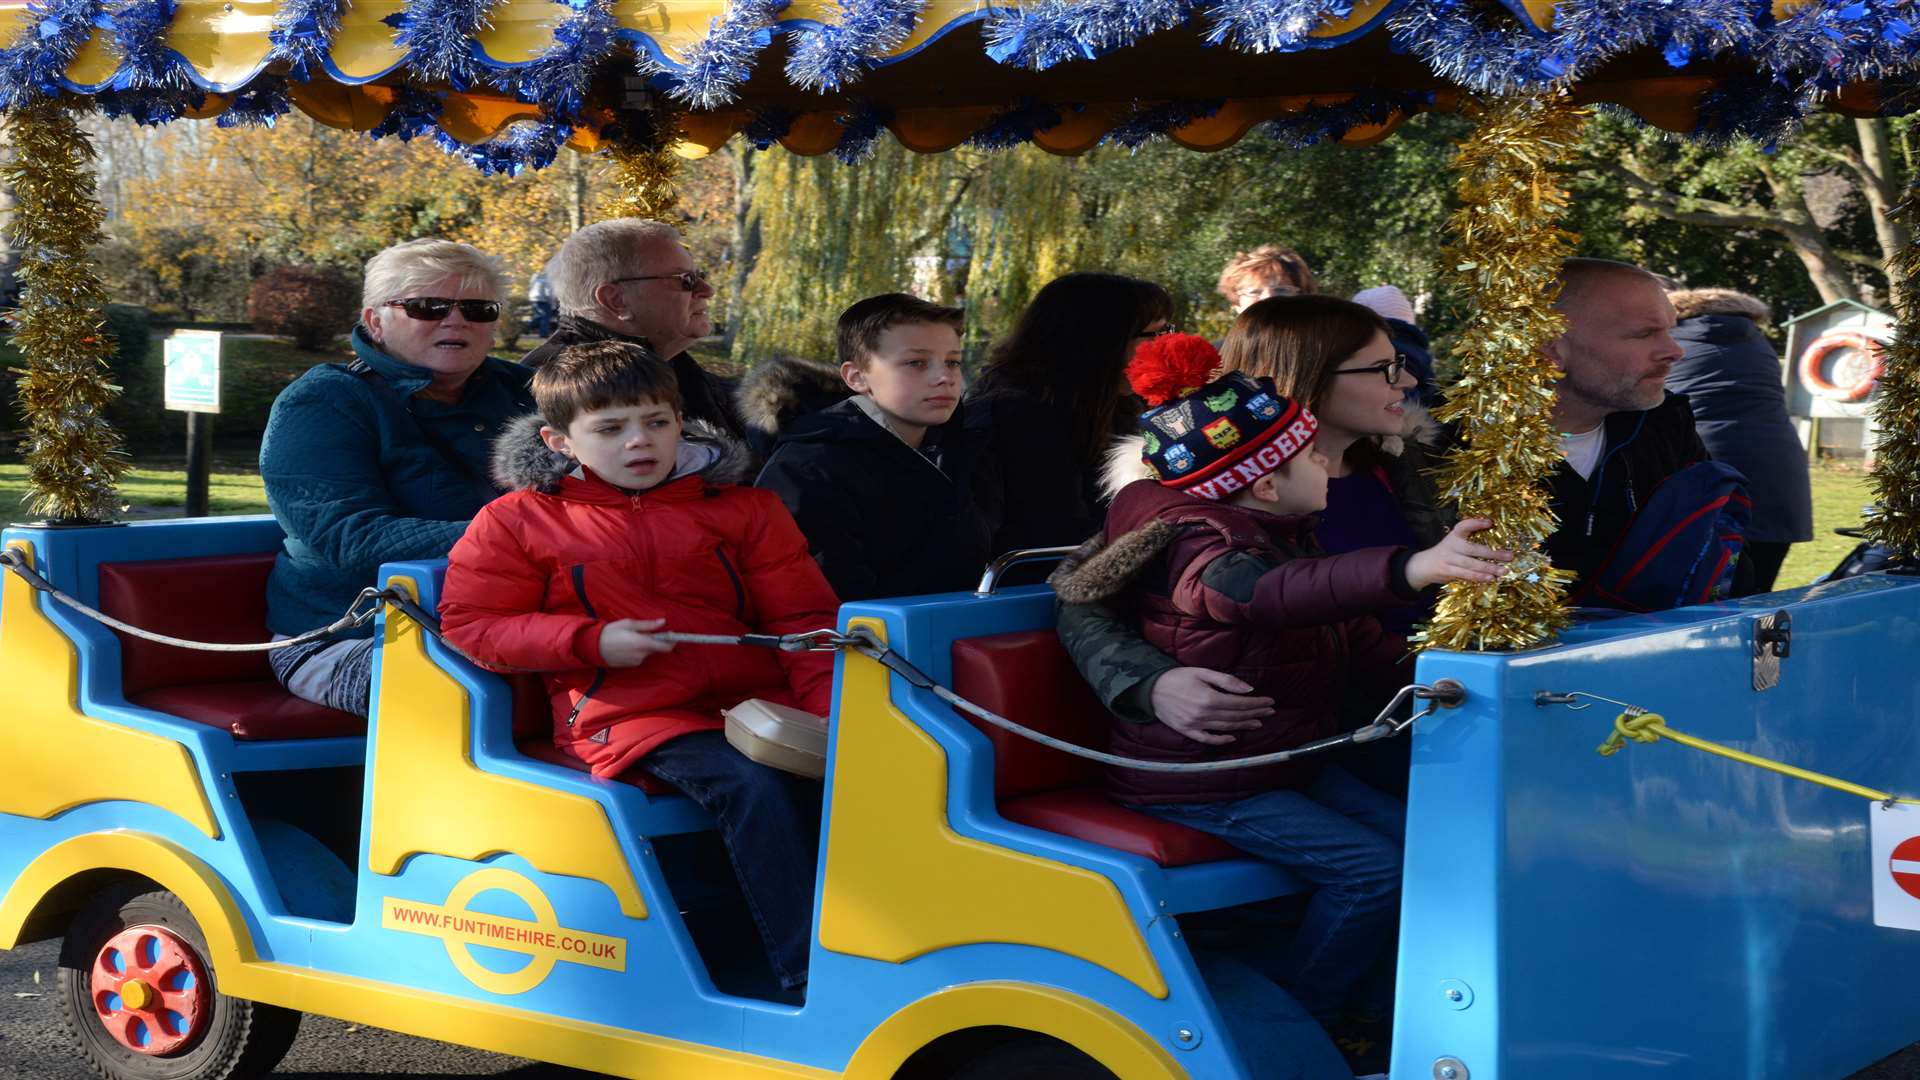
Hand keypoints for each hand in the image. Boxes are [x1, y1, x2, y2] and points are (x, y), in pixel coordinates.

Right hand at [598, 618, 674, 667]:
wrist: (593, 647)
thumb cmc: (611, 632)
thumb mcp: (629, 624)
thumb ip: (648, 625)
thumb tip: (663, 622)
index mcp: (643, 643)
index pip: (666, 647)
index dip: (672, 641)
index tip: (673, 634)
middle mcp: (642, 655)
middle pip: (656, 649)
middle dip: (655, 641)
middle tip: (646, 631)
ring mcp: (636, 662)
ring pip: (647, 652)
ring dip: (645, 646)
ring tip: (632, 637)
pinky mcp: (630, 665)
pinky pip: (640, 657)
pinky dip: (638, 651)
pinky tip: (627, 645)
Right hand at [1150, 667, 1274, 745]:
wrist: (1151, 689)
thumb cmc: (1177, 677)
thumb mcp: (1202, 672)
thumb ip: (1226, 680)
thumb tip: (1248, 689)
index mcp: (1208, 697)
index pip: (1240, 703)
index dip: (1257, 703)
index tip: (1270, 701)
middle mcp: (1203, 714)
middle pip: (1236, 716)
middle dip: (1255, 713)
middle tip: (1270, 711)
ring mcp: (1195, 725)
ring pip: (1226, 728)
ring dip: (1244, 726)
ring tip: (1258, 722)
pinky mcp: (1187, 731)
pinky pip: (1208, 739)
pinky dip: (1222, 740)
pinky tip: (1233, 737)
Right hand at [1404, 518, 1515, 589]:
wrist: (1423, 565)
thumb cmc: (1447, 552)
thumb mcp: (1454, 541)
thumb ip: (1470, 541)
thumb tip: (1497, 549)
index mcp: (1455, 535)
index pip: (1464, 526)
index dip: (1476, 523)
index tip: (1490, 522)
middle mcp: (1452, 545)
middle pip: (1474, 549)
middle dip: (1493, 554)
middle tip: (1509, 556)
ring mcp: (1449, 559)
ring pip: (1471, 564)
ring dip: (1489, 568)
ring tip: (1503, 571)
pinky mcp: (1447, 571)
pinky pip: (1465, 575)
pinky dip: (1478, 577)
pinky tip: (1489, 578)